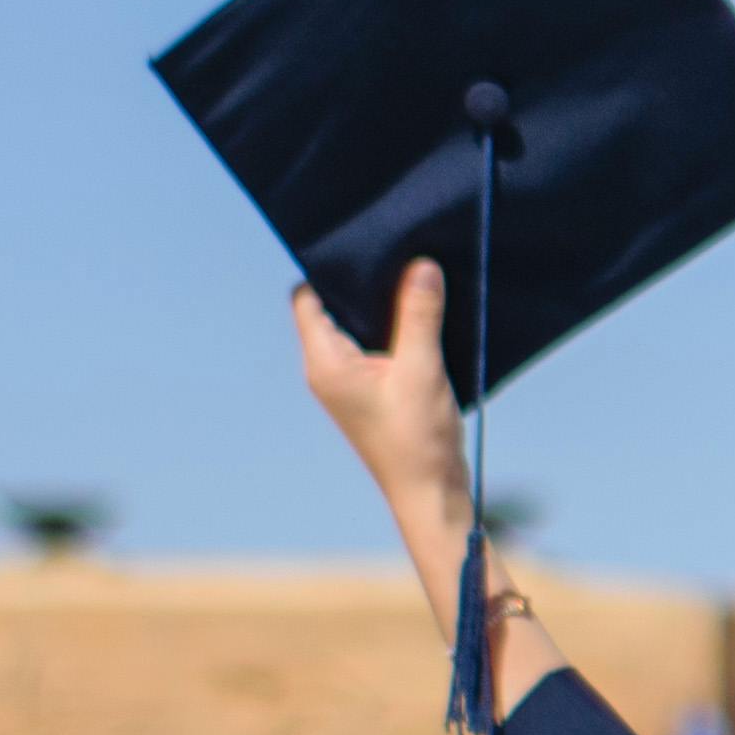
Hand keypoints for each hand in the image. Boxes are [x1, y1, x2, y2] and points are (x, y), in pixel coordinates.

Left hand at [290, 263, 565, 699]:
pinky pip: (376, 343)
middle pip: (330, 306)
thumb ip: (419, 314)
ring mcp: (349, 380)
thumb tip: (420, 263)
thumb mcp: (421, 369)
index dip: (329, 268)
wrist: (428, 492)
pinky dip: (395, 326)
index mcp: (325, 362)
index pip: (307, 298)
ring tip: (415, 277)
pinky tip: (426, 314)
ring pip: (357, 324)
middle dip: (360, 280)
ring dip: (382, 304)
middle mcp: (328, 368)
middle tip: (397, 251)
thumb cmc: (416, 437)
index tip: (366, 243)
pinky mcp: (373, 389)